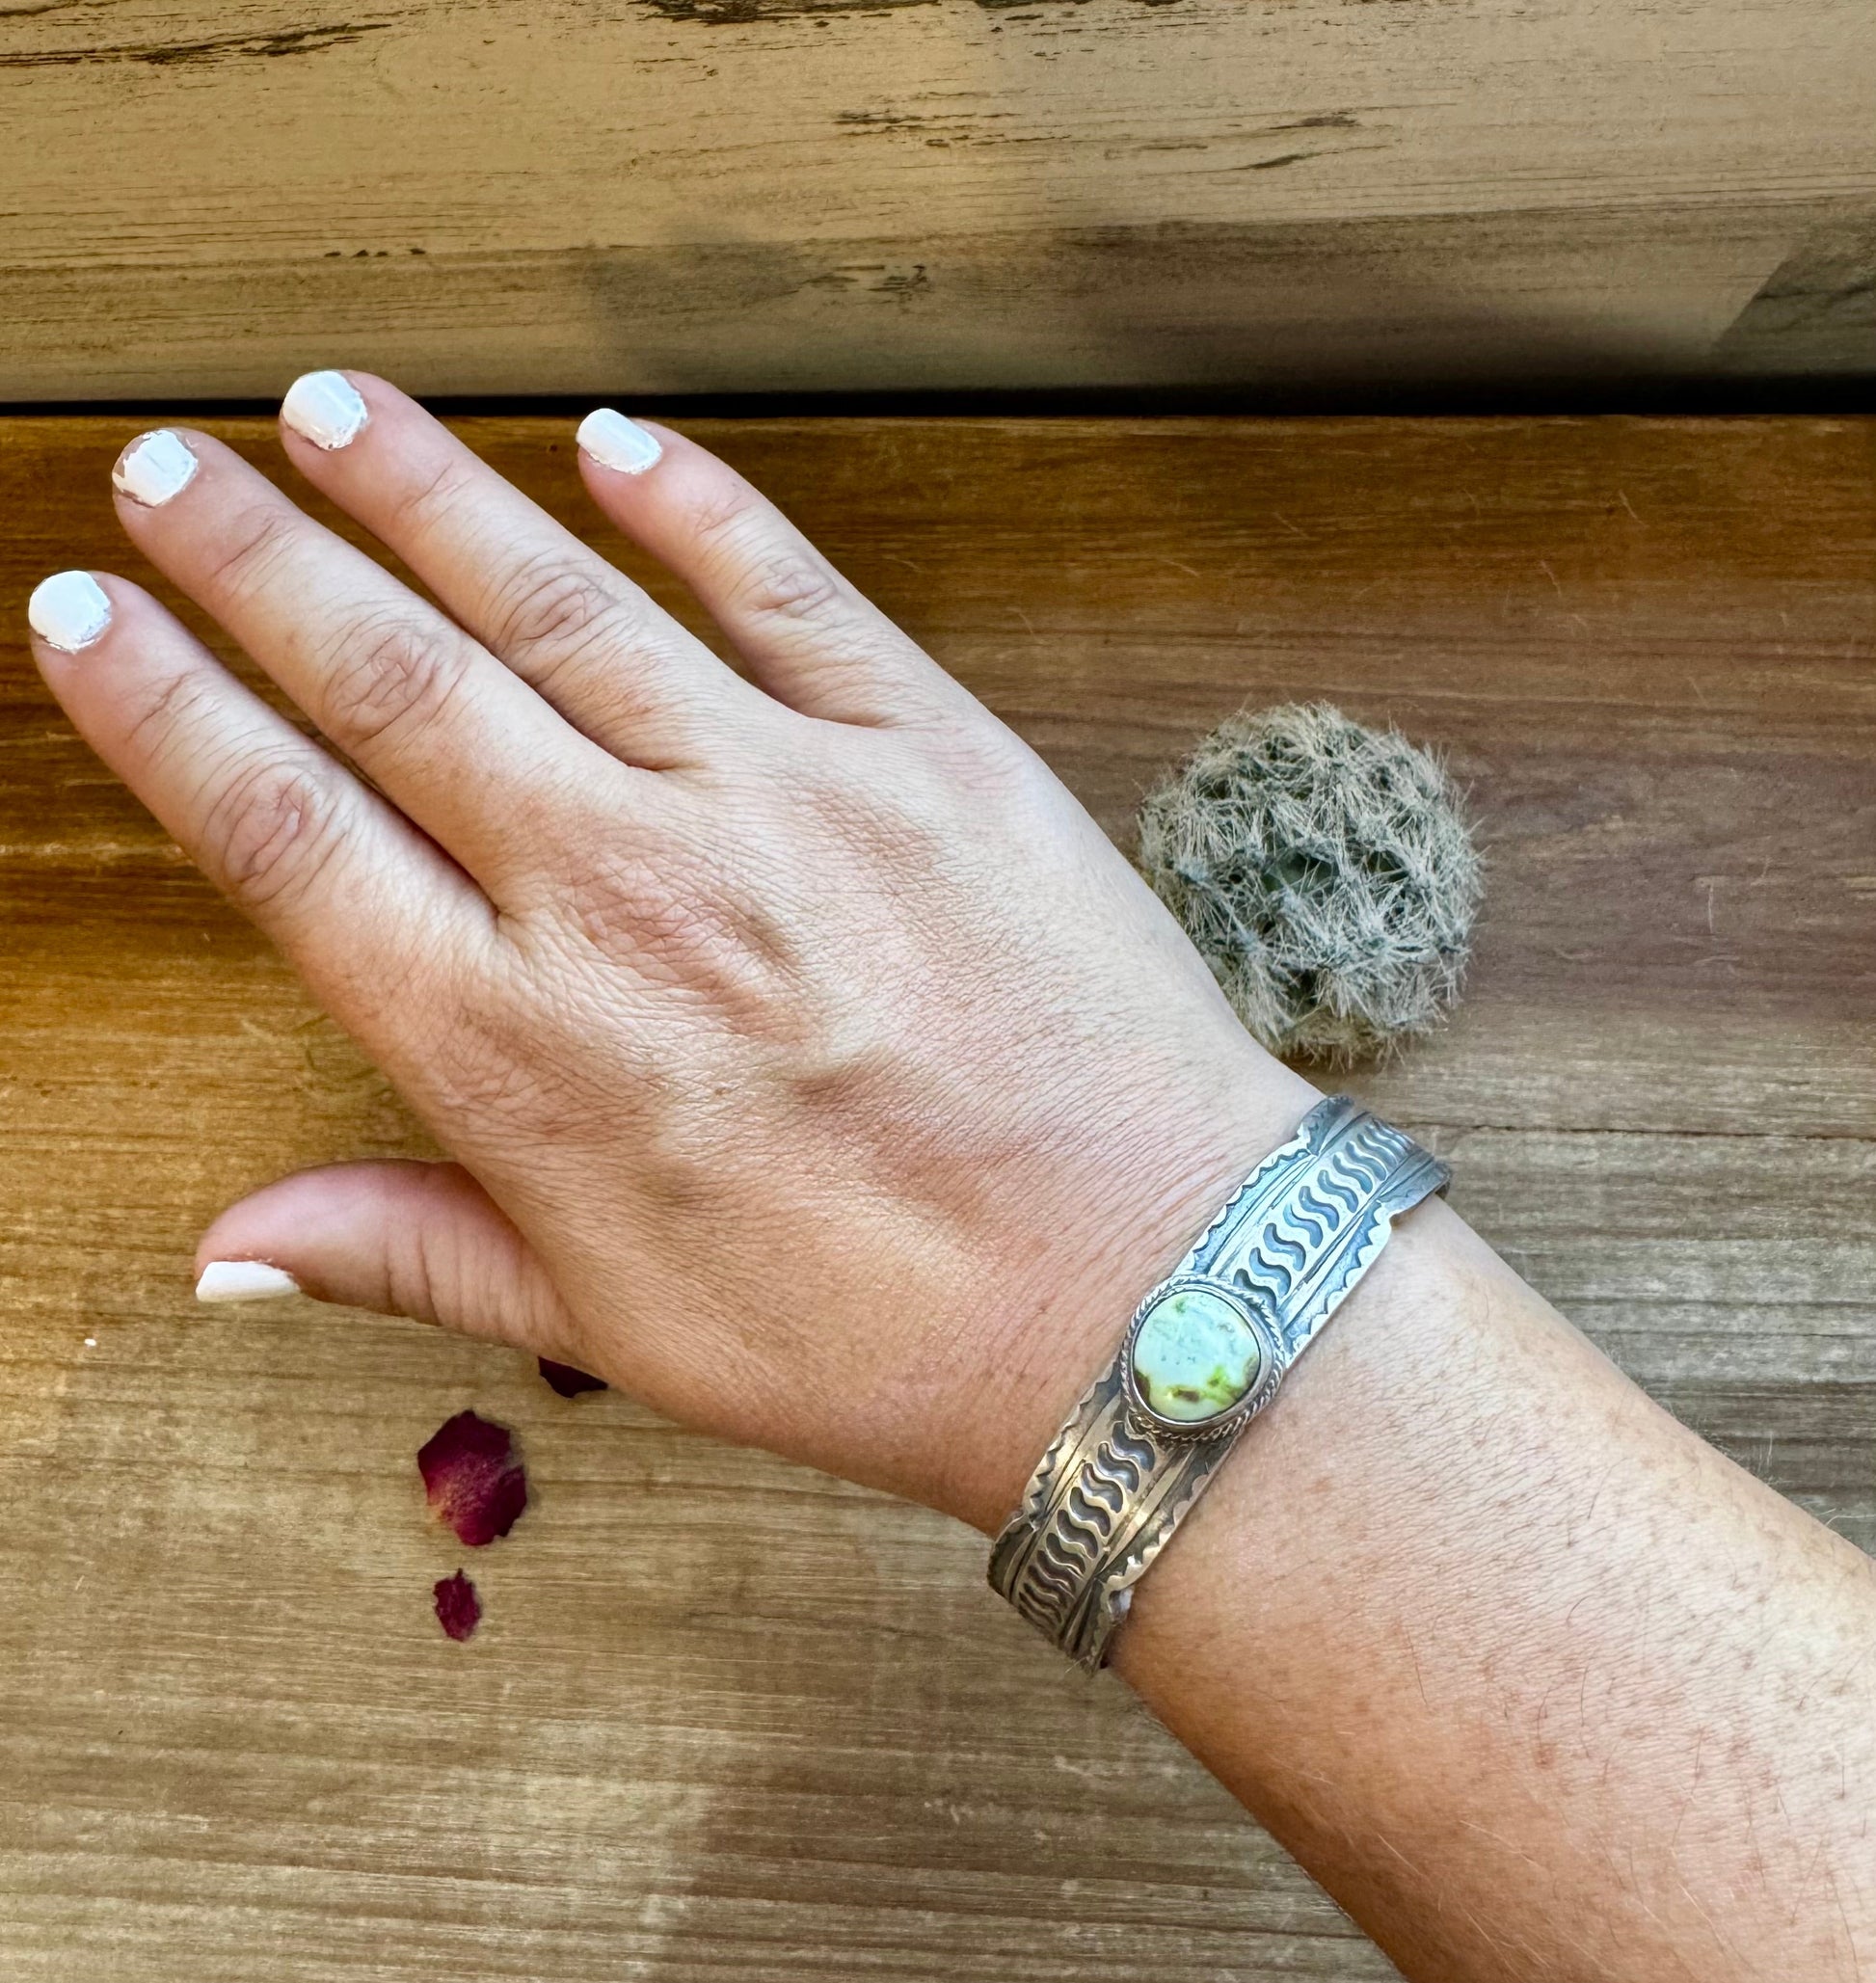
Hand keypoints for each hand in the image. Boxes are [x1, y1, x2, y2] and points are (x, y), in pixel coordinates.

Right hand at [28, 375, 1314, 1529]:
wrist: (1135, 1293)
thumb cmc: (879, 1333)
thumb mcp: (616, 1329)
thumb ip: (412, 1253)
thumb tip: (224, 1252)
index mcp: (523, 1048)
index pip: (289, 834)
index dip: (168, 714)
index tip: (86, 623)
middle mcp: (628, 892)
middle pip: (396, 681)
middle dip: (259, 561)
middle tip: (168, 471)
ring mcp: (783, 802)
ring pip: (562, 602)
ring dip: (431, 493)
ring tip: (328, 408)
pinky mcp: (928, 751)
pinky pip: (786, 591)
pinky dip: (692, 505)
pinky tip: (608, 442)